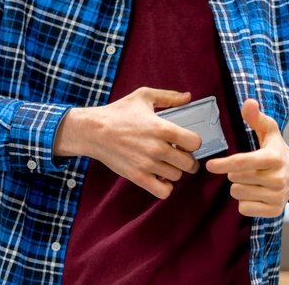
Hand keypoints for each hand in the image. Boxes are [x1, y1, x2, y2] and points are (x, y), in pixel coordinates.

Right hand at [54, 87, 201, 198]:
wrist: (93, 131)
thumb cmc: (118, 112)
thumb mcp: (144, 96)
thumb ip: (169, 97)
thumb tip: (188, 97)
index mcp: (162, 128)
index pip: (195, 142)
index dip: (193, 142)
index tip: (186, 141)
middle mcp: (157, 148)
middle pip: (189, 163)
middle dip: (188, 159)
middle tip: (181, 155)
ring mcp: (147, 164)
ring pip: (177, 176)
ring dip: (175, 171)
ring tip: (167, 163)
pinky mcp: (137, 177)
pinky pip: (163, 192)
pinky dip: (166, 187)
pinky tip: (160, 177)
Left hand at [206, 99, 288, 216]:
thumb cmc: (277, 151)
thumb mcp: (269, 131)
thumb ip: (256, 117)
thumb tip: (248, 102)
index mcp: (273, 158)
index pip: (242, 162)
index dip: (223, 164)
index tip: (210, 165)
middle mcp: (277, 178)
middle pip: (235, 179)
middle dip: (234, 173)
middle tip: (248, 169)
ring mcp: (276, 196)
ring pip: (237, 193)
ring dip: (239, 187)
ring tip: (253, 180)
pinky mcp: (274, 211)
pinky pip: (243, 208)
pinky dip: (245, 201)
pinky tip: (256, 193)